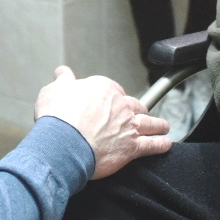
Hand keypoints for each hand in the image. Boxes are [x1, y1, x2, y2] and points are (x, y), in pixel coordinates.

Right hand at [36, 66, 170, 178]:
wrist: (63, 142)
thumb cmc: (57, 117)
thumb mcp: (54, 91)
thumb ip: (62, 81)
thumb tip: (62, 73)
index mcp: (104, 89)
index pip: (114, 90)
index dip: (113, 98)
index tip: (111, 104)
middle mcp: (120, 105)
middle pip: (135, 105)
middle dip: (138, 110)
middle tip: (140, 114)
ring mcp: (129, 126)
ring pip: (149, 123)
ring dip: (158, 125)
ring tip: (163, 126)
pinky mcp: (132, 147)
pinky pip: (152, 145)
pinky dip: (160, 144)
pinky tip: (165, 144)